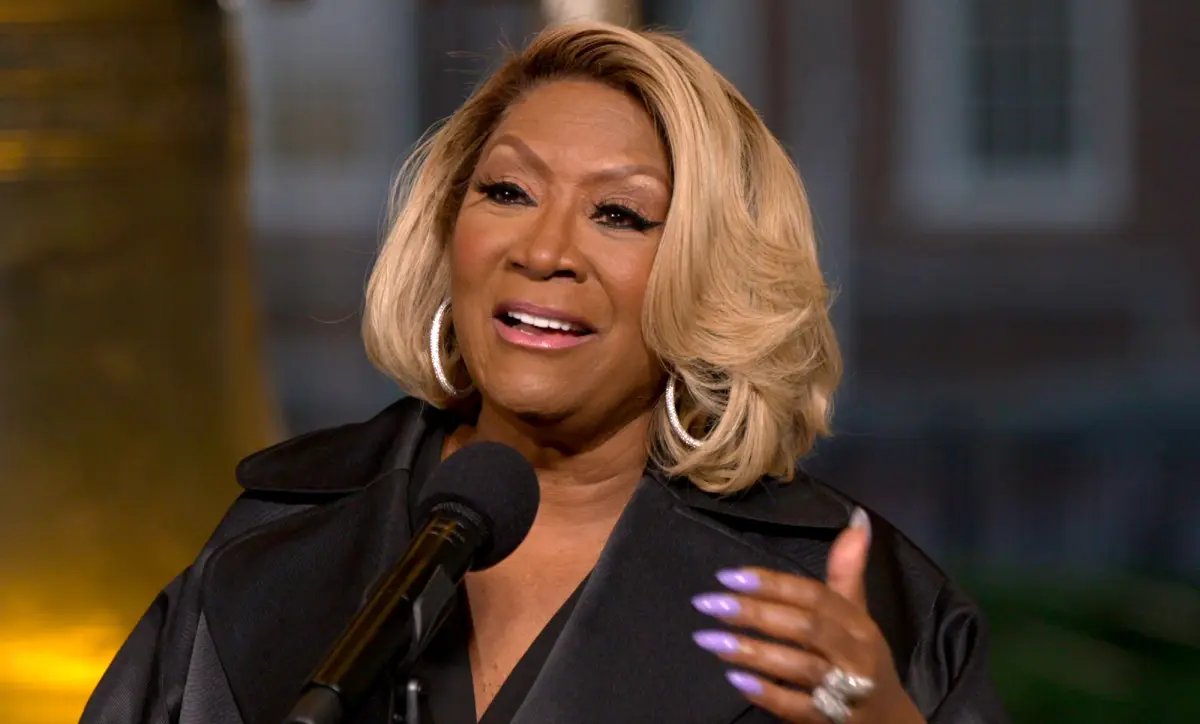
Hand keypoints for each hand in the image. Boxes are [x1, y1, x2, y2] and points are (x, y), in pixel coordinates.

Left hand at [690, 508, 924, 722]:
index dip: (774, 583)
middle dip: (756, 612)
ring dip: (754, 652)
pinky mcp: (833, 723)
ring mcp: (847, 690)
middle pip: (806, 626)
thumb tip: (857, 518)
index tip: (729, 575)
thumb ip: (847, 570)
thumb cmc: (862, 660)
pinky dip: (768, 693)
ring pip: (801, 666)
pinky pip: (799, 707)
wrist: (890, 723)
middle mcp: (856, 653)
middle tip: (710, 603)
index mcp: (858, 623)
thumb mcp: (858, 615)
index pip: (815, 595)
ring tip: (711, 640)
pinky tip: (735, 680)